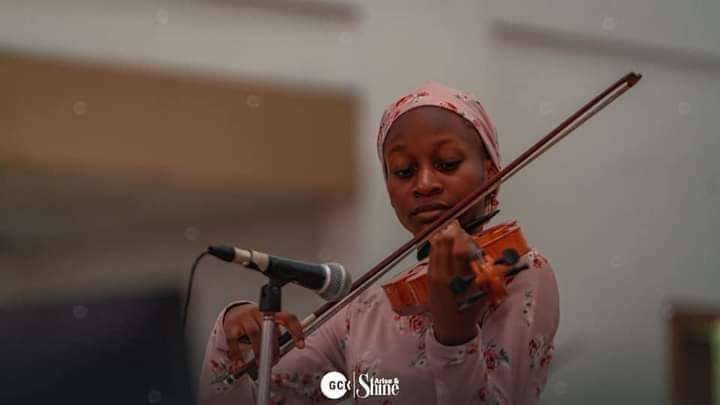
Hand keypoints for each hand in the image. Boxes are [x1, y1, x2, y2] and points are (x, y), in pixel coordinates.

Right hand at [223, 303, 304, 364]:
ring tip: (260, 362)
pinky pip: (235, 341)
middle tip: (274, 360)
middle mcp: (259, 312)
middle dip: (274, 347)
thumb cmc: (254, 321)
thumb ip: (274, 336)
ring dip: (259, 350)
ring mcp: (244, 318)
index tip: (300, 345)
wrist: (234, 313)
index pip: (288, 318)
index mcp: (271, 312)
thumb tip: (277, 356)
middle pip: (270, 328)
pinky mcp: (231, 326)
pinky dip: (238, 354)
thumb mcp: (267, 324)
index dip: (295, 331)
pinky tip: (241, 362)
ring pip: (255, 333)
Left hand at [427, 220, 482, 345]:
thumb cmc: (470, 311)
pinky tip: (438, 240)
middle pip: (445, 247)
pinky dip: (435, 247)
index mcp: (461, 280)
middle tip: (455, 225)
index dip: (461, 238)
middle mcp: (446, 275)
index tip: (464, 230)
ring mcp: (435, 276)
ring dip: (441, 238)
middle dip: (450, 234)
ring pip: (436, 250)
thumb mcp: (483, 295)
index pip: (460, 252)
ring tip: (446, 229)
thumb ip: (489, 278)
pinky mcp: (429, 278)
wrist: (450, 328)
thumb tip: (497, 262)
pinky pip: (431, 257)